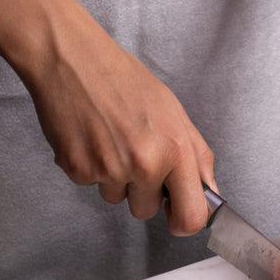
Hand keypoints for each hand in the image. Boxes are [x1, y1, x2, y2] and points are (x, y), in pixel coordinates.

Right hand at [0, 0, 214, 233]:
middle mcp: (145, 163)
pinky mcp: (79, 170)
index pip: (191, 217)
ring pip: (116, 199)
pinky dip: (89, 167)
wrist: (71, 57)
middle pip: (146, 212)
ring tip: (110, 139)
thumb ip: (196, 157)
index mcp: (175, 150)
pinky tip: (90, 137)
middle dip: (142, 193)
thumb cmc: (122, 79)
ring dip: (114, 178)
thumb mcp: (174, 112)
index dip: (183, 222)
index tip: (176, 215)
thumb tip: (208, 195)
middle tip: (133, 156)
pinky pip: (90, 185)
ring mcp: (110, 169)